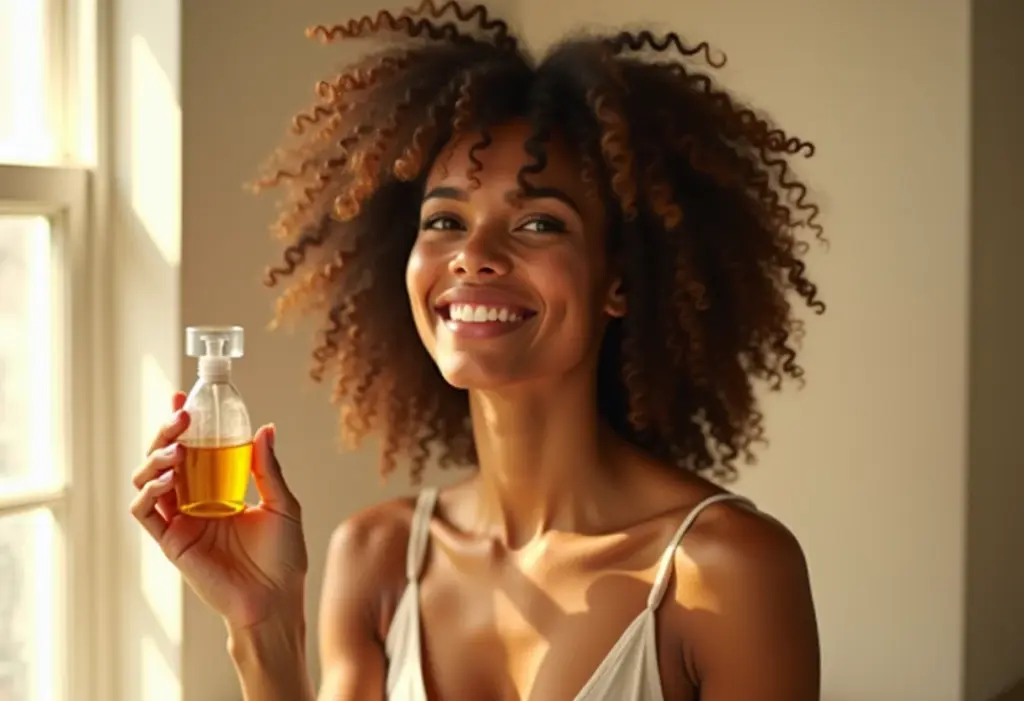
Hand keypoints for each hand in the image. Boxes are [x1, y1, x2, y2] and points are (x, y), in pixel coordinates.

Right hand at [130, 392, 308, 631]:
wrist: (276, 599)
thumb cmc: (283, 557)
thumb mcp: (282, 504)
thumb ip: (268, 468)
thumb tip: (265, 428)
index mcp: (218, 490)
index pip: (193, 450)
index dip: (182, 425)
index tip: (183, 398)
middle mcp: (194, 503)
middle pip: (165, 460)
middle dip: (167, 434)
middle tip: (181, 416)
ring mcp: (180, 522)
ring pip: (148, 481)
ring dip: (156, 459)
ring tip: (177, 448)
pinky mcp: (171, 543)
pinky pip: (145, 514)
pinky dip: (148, 492)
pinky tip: (166, 479)